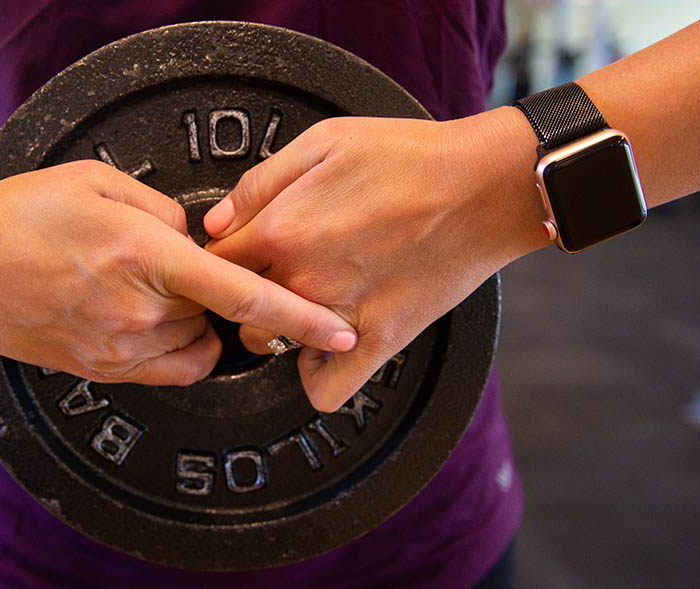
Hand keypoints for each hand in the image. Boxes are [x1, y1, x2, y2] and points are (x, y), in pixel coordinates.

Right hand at [0, 160, 356, 385]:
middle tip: (172, 268)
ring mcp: (116, 348)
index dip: (301, 316)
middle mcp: (137, 311)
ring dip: (190, 323)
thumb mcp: (99, 182)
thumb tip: (193, 240)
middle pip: (216, 319)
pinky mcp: (98, 369)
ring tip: (147, 290)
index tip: (340, 329)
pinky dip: (169, 347)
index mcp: (145, 255)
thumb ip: (163, 210)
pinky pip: (162, 370)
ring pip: (192, 347)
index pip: (243, 295)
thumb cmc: (22, 215)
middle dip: (213, 297)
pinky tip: (139, 319)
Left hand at [204, 110, 548, 409]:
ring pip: (269, 347)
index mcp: (282, 229)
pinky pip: (325, 388)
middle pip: (235, 308)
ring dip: (276, 329)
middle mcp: (302, 280)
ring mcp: (338, 317)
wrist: (484, 186)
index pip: (215, 261)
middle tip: (273, 273)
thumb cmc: (409, 157)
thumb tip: (216, 221)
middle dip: (244, 292)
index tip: (242, 250)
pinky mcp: (379, 342)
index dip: (225, 254)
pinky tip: (325, 346)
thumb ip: (260, 183)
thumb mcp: (324, 141)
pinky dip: (319, 375)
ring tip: (303, 301)